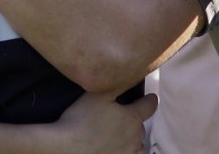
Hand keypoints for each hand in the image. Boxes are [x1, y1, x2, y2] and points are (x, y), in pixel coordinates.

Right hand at [37, 92, 155, 152]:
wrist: (68, 147)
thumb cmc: (82, 119)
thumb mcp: (98, 94)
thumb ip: (118, 84)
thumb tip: (132, 72)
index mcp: (132, 118)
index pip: (150, 106)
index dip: (150, 99)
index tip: (150, 97)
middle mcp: (135, 137)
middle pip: (142, 126)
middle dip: (136, 119)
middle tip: (124, 113)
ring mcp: (128, 153)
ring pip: (139, 145)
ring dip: (135, 138)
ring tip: (124, 133)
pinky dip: (130, 150)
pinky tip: (120, 147)